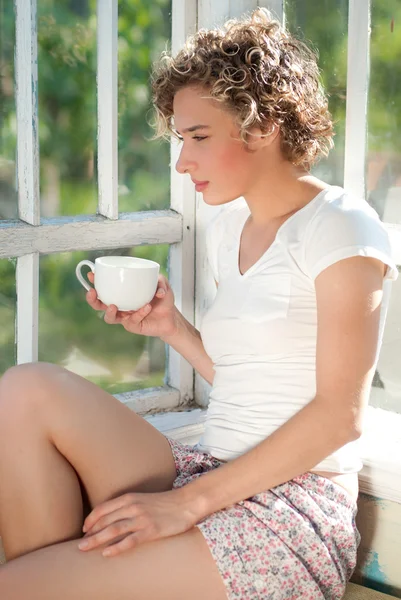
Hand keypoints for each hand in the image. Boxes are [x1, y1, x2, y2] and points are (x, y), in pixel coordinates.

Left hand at [78, 489, 199, 556]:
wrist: (187, 502)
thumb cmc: (166, 502)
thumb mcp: (143, 499)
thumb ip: (129, 506)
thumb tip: (114, 517)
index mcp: (130, 498)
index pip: (104, 508)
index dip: (92, 519)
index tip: (85, 529)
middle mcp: (133, 507)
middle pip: (105, 520)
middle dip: (90, 532)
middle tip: (80, 543)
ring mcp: (142, 519)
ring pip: (113, 530)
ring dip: (97, 540)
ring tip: (84, 548)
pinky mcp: (151, 531)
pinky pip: (130, 541)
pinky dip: (116, 547)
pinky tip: (107, 553)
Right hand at [85, 272, 177, 337]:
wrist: (171, 318)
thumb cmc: (162, 301)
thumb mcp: (163, 285)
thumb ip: (160, 282)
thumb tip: (157, 289)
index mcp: (123, 295)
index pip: (105, 289)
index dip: (96, 282)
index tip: (92, 274)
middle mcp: (121, 307)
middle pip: (100, 305)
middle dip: (92, 300)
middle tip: (93, 292)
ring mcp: (125, 318)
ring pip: (110, 318)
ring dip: (108, 312)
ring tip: (112, 306)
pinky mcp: (133, 327)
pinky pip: (131, 321)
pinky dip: (139, 313)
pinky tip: (147, 307)